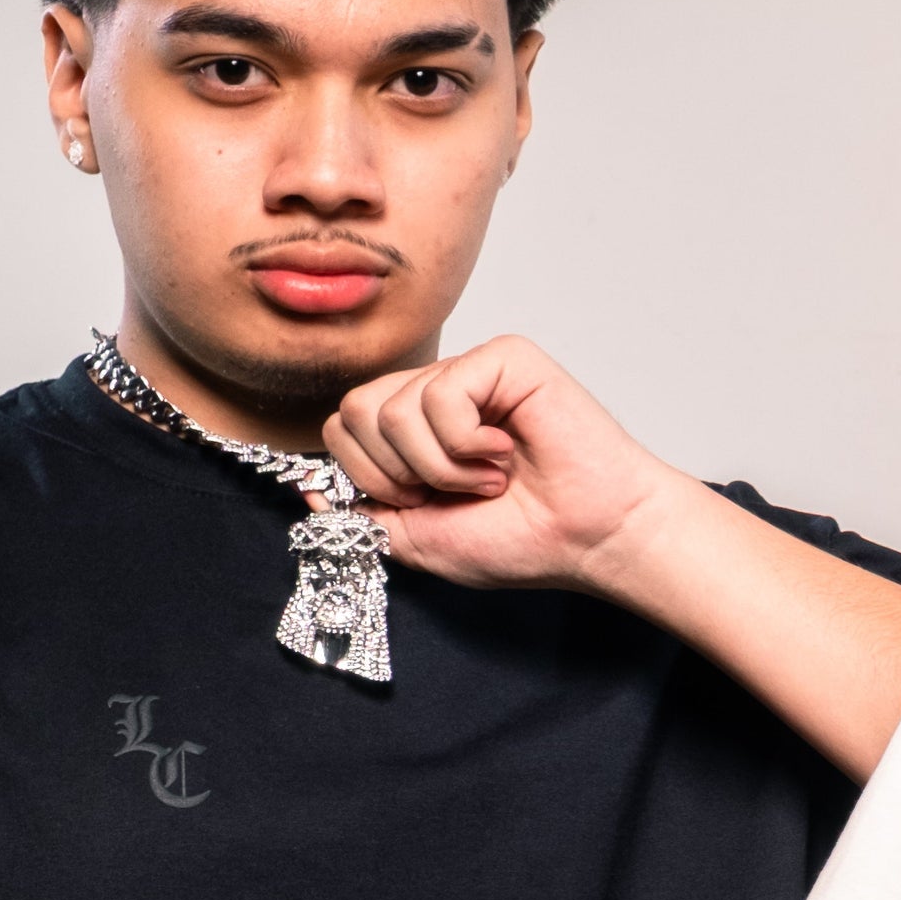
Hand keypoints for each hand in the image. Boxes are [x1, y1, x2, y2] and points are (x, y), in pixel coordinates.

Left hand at [327, 336, 701, 594]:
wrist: (591, 538)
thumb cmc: (525, 538)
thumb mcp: (419, 540)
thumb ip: (362, 513)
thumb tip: (310, 490)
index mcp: (414, 431)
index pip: (342, 429)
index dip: (371, 478)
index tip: (426, 504)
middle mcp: (436, 393)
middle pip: (356, 411)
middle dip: (400, 472)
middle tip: (455, 491)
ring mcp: (469, 372)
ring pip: (393, 408)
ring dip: (441, 465)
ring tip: (489, 476)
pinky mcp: (503, 359)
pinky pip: (440, 393)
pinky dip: (467, 442)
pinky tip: (505, 452)